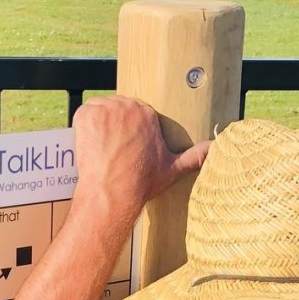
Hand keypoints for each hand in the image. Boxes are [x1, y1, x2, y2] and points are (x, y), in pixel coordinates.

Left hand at [71, 96, 209, 229]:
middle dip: (112, 126)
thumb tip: (215, 148)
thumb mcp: (172, 169)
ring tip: (101, 147)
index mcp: (147, 113)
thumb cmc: (140, 183)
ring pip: (100, 110)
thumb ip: (195, 156)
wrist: (112, 193)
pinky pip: (83, 112)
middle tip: (110, 150)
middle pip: (116, 109)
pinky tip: (89, 142)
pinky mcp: (87, 115)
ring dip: (98, 124)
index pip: (133, 114)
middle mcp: (128, 106)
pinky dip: (83, 125)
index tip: (123, 148)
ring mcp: (106, 109)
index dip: (126, 132)